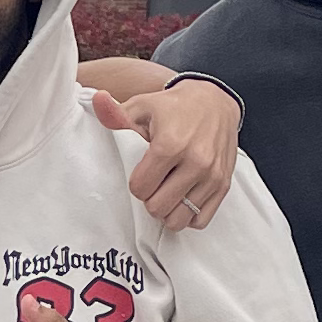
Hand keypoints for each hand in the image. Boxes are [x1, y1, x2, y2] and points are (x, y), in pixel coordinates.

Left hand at [94, 72, 240, 231]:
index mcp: (171, 143)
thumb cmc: (174, 107)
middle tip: (154, 183)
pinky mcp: (224, 185)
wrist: (216, 102)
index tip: (142, 172)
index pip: (140, 188)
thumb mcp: (142, 105)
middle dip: (150, 198)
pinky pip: (201, 220)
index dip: (136, 183)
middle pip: (158, 207)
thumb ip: (115, 113)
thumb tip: (98, 101)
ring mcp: (212, 175)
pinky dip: (189, 215)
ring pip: (179, 219)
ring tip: (167, 192)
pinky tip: (183, 198)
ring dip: (168, 210)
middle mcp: (195, 161)